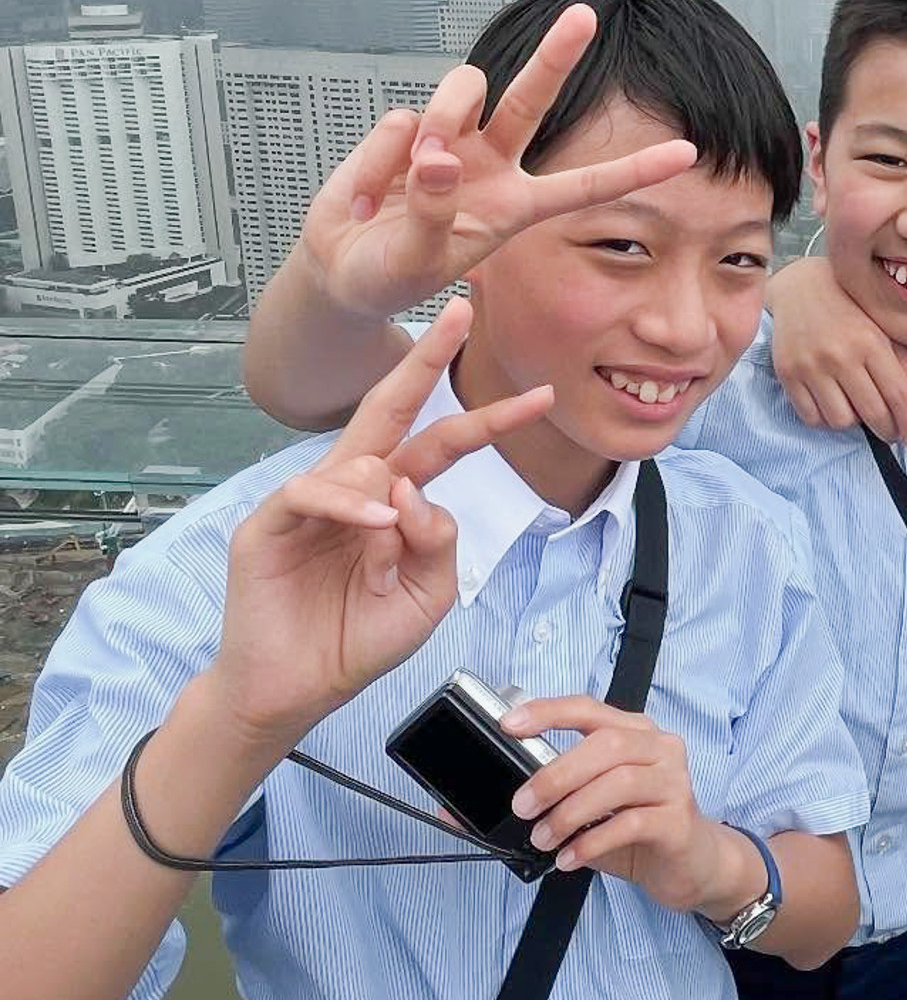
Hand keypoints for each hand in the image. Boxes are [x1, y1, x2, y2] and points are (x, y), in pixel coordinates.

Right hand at [210, 299, 554, 751]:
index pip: (445, 442)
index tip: (543, 395)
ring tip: (383, 564)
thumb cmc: (358, 639)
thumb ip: (440, 542)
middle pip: (392, 405)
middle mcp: (356, 486)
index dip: (491, 419)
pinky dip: (349, 505)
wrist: (297, 689)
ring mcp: (311, 499)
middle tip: (459, 310)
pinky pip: (314, 490)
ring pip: (367, 461)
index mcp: (396, 499)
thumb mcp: (428, 596)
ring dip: (390, 512)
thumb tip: (417, 492)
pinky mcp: (270, 522)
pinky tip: (372, 525)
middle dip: (427, 356)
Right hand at [304, 3, 698, 317]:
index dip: (637, 169)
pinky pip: (398, 123)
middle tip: (584, 17)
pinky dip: (377, 162)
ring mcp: (449, 141)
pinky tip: (366, 201)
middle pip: (532, 98)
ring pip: (463, 91)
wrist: (340, 272)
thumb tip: (442, 154)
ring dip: (442, 117)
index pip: (587, 185)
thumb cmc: (392, 274)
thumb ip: (435, 212)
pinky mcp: (404, 130)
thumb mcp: (419, 260)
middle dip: (556, 56)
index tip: (689, 153)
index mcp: (516, 206)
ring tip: (413, 171)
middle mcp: (492, 163)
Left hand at [500, 696, 751, 914]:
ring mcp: (674, 782)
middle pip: (606, 745)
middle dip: (556, 775)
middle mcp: (660, 748)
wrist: (691, 864)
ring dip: (571, 812)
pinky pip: (632, 824)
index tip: (511, 724)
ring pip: (620, 782)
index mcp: (636, 733)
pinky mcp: (679, 820)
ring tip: (544, 838)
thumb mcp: (597, 804)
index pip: (590, 709)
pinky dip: (592, 841)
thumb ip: (564, 793)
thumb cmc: (639, 828)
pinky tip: (570, 858)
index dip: (549, 712)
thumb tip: (507, 800)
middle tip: (523, 806)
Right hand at [767, 258, 906, 446]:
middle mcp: (840, 355)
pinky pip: (811, 417)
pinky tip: (833, 404)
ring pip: (840, 420)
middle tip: (891, 432)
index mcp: (870, 341)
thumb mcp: (884, 331)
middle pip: (872, 413)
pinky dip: (826, 420)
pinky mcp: (787, 373)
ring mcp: (811, 366)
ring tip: (857, 407)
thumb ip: (906, 368)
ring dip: (853, 422)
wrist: (800, 286)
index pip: (898, 394)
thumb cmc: (850, 309)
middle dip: (887, 430)